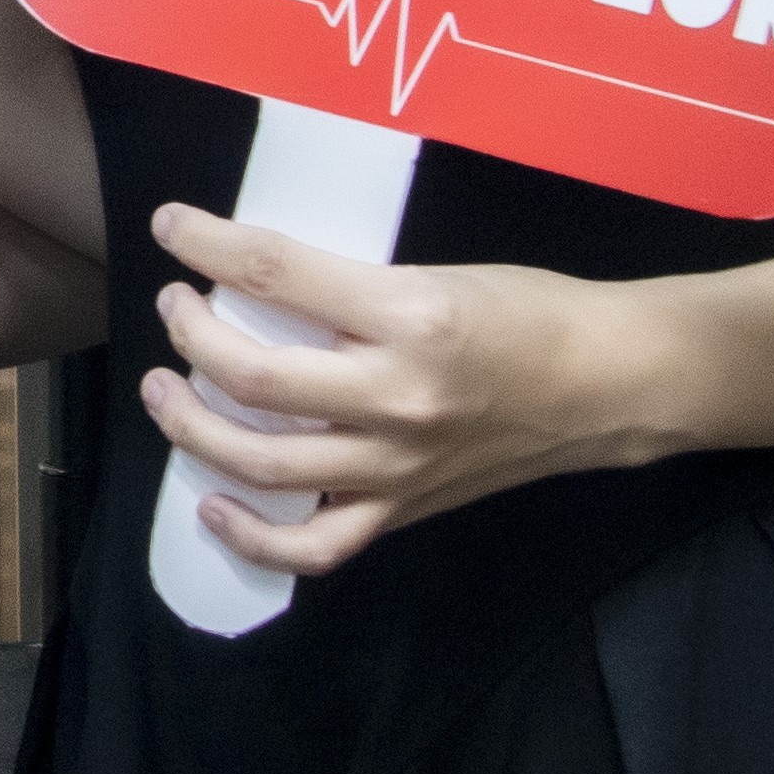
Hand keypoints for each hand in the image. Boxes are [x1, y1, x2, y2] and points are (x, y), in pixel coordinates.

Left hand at [138, 202, 671, 580]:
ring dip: (193, 426)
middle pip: (255, 374)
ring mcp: (398, 464)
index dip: (208, 244)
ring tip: (165, 391)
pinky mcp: (405, 510)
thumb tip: (259, 285)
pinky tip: (213, 504)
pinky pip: (315, 545)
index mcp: (410, 314)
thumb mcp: (435, 272)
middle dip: (191, 335)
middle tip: (174, 308)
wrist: (609, 385)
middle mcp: (398, 395)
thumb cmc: (529, 312)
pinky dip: (253, 536)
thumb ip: (351, 288)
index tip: (171, 227)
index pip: (280, 272)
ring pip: (265, 462)